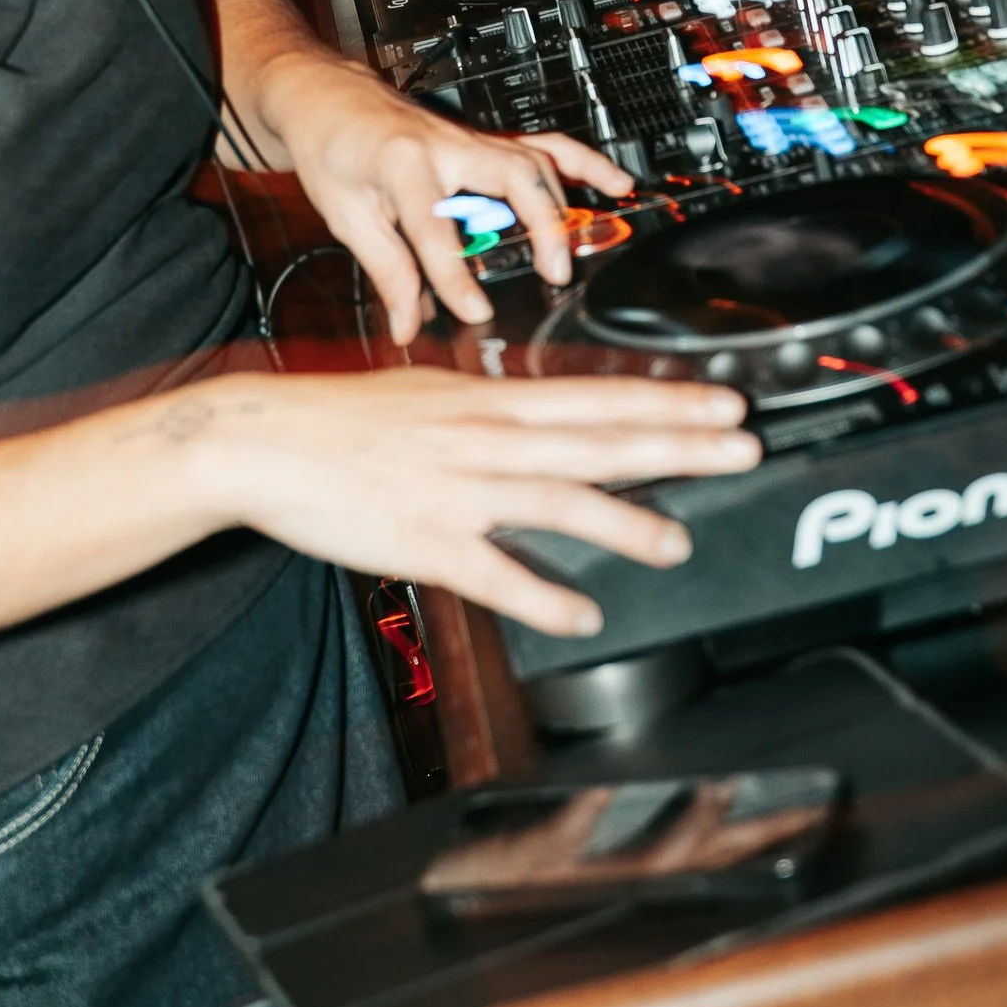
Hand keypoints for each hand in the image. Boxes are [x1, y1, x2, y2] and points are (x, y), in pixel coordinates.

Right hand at [161, 365, 759, 636]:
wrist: (264, 440)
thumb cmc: (342, 419)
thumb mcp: (430, 391)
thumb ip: (491, 406)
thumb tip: (543, 412)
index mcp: (489, 401)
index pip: (597, 397)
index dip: (666, 400)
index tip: (724, 402)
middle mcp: (485, 438)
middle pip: (599, 440)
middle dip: (678, 445)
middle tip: (742, 448)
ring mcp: (458, 490)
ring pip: (559, 501)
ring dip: (625, 520)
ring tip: (678, 540)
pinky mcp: (426, 540)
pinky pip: (495, 574)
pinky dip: (542, 597)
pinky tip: (583, 615)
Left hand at [260, 53, 630, 343]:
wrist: (327, 97)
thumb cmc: (332, 146)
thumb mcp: (347, 215)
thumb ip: (387, 271)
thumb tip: (409, 321)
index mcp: (403, 161)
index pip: (437, 228)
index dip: (455, 276)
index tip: (473, 311)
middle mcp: (445, 144)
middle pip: (511, 177)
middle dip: (540, 224)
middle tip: (554, 272)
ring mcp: (469, 139)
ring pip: (533, 159)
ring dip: (566, 199)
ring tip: (594, 237)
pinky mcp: (481, 141)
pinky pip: (541, 146)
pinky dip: (581, 163)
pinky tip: (612, 182)